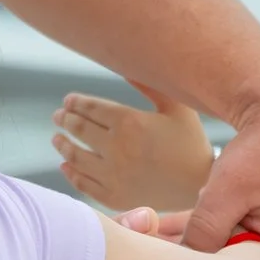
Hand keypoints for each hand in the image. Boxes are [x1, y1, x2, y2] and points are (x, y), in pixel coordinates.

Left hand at [52, 83, 215, 210]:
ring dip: (62, 145)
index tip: (68, 101)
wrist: (202, 186)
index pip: (90, 108)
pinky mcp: (114, 197)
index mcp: (130, 122)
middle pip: (79, 129)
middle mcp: (117, 149)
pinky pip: (83, 184)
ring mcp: (113, 175)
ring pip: (75, 157)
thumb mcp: (177, 107)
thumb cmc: (191, 142)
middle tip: (59, 116)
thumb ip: (150, 84)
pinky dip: (71, 173)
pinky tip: (67, 165)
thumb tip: (126, 62)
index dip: (75, 103)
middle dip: (65, 120)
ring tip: (57, 138)